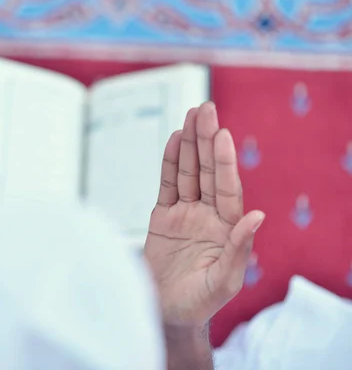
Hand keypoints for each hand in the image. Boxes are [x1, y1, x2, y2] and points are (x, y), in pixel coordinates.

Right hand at [144, 102, 264, 327]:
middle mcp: (207, 214)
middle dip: (205, 140)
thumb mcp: (223, 281)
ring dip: (188, 144)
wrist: (167, 312)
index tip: (221, 134)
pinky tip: (172, 141)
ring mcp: (184, 214)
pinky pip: (166, 185)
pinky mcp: (162, 218)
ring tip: (190, 115)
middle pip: (206, 171)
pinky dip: (168, 163)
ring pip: (186, 172)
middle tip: (204, 109)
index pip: (225, 187)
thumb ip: (239, 248)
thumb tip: (258, 216)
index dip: (222, 161)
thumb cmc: (199, 302)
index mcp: (226, 227)